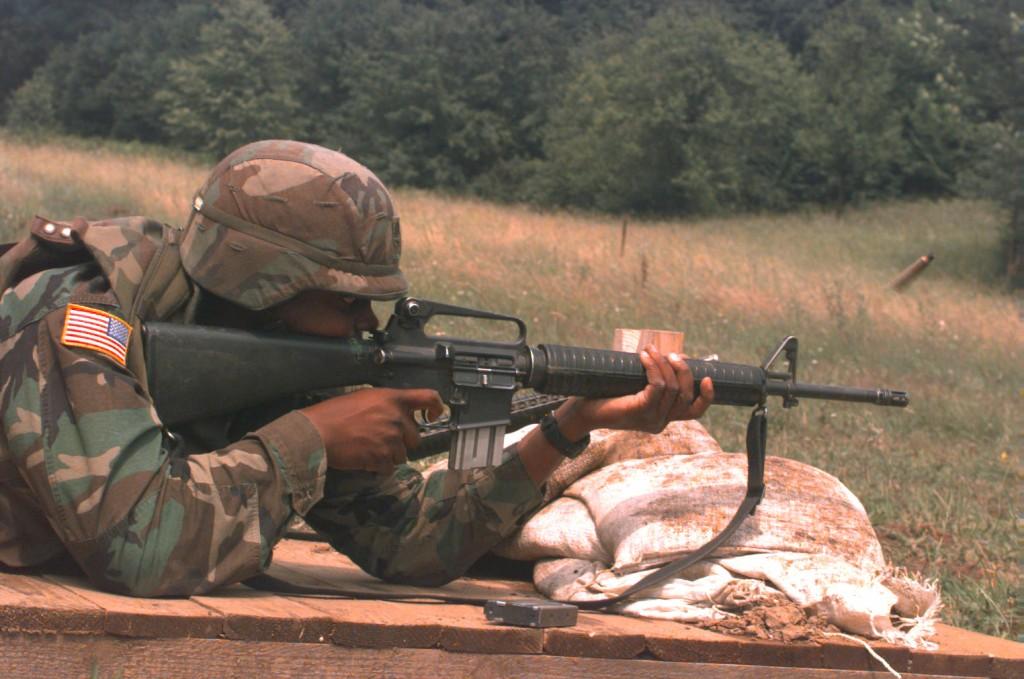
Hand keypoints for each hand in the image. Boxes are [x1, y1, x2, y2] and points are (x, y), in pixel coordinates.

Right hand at [300, 388, 443, 474]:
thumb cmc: (334, 413)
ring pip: (402, 455)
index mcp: (393, 399)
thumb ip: (386, 405)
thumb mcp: (364, 398)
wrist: (317, 433)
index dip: (437, 407)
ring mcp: (391, 439)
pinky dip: (378, 467)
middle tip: (380, 440)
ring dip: (388, 456)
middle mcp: (397, 418)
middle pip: (415, 437)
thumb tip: (398, 415)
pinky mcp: (382, 458)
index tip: (433, 416)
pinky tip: (364, 459)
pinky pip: (389, 468)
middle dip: (401, 441)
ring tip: (367, 449)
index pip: (428, 397)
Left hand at [558, 345, 713, 437]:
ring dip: (664, 364)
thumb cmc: (607, 396)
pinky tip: (644, 356)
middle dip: (683, 370)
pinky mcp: (640, 412)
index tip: (709, 377)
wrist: (583, 412)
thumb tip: (677, 355)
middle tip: (671, 353)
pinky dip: (653, 367)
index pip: (694, 412)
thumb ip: (656, 376)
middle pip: (686, 395)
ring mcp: (652, 420)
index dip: (707, 396)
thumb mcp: (636, 386)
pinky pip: (657, 386)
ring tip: (651, 350)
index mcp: (663, 418)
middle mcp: (661, 422)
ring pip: (672, 388)